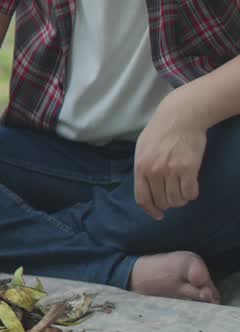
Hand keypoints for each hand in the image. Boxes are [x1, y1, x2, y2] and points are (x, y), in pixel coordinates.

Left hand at [134, 96, 207, 219]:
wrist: (180, 117)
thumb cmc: (159, 131)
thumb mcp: (141, 148)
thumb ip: (143, 168)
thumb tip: (146, 187)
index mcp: (140, 167)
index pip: (142, 198)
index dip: (150, 210)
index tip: (158, 215)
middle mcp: (154, 171)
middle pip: (161, 201)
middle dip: (168, 204)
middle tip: (173, 198)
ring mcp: (171, 170)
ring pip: (177, 200)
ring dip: (181, 200)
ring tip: (182, 192)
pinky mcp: (189, 169)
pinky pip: (191, 193)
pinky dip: (191, 194)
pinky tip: (191, 188)